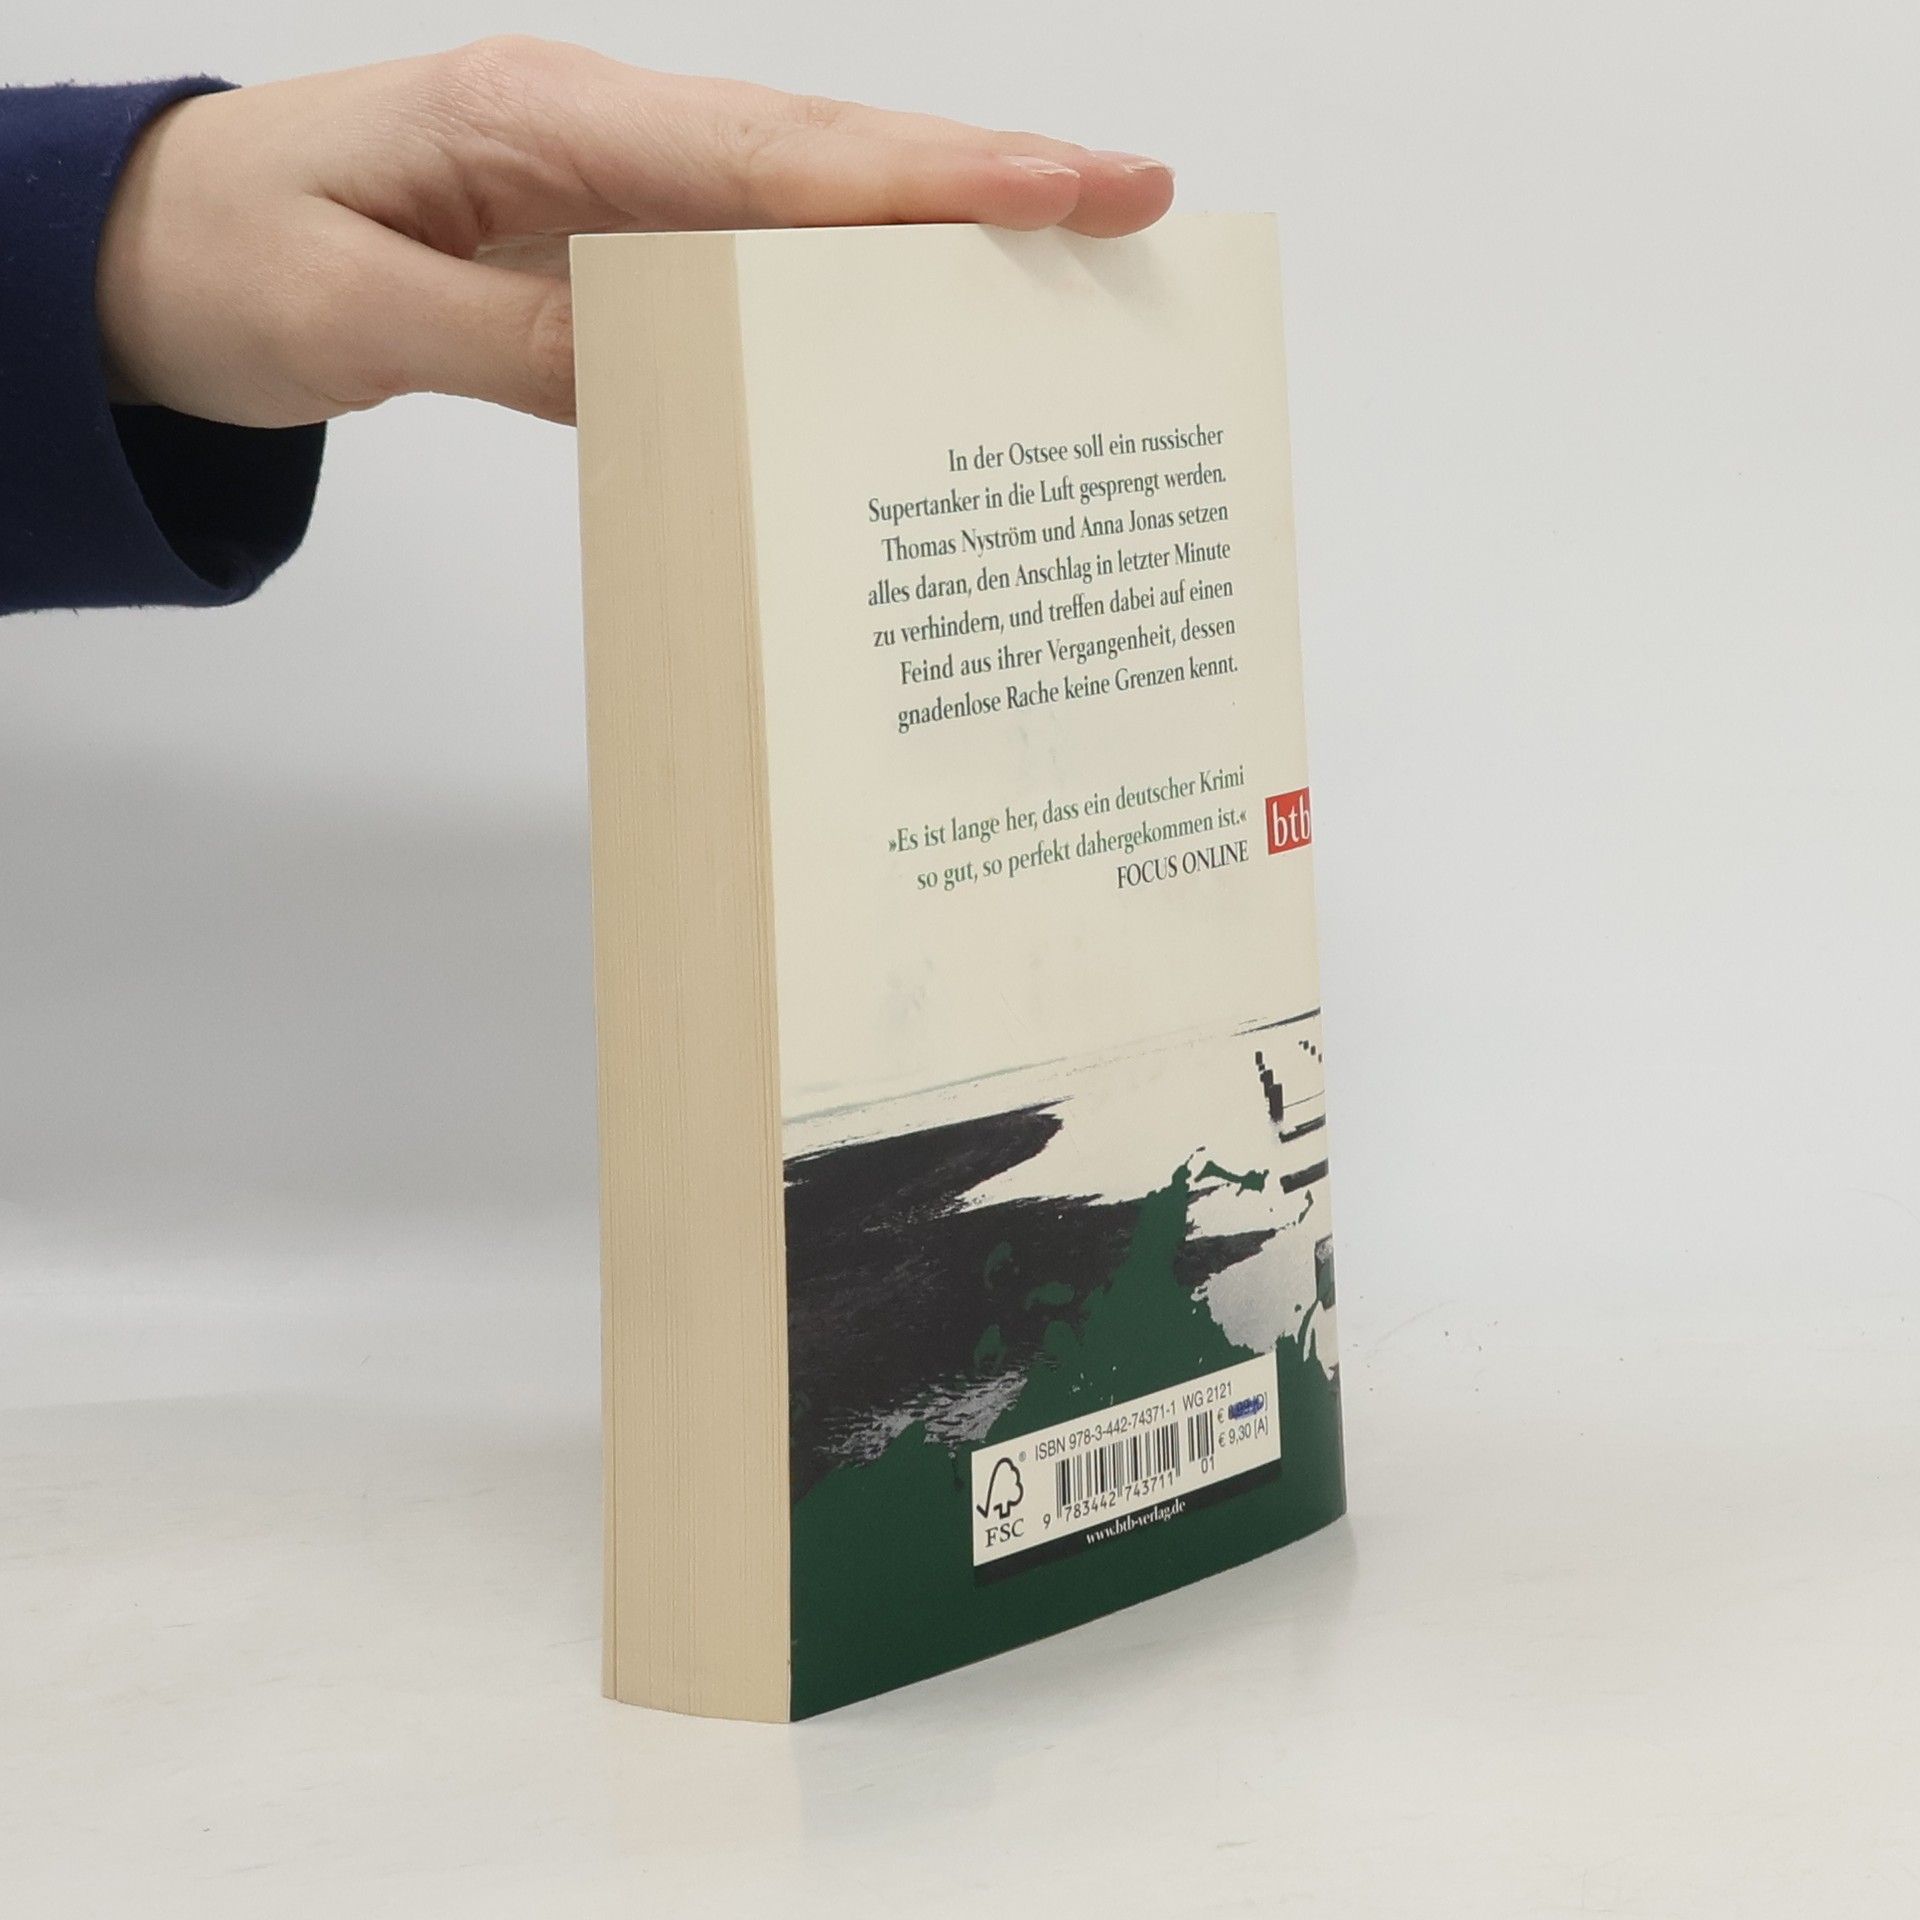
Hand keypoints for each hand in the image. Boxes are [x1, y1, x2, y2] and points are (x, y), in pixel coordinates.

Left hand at [96, 38, 1175, 428]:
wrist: (155, 250)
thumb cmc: (233, 257)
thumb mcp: (352, 312)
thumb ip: (518, 339)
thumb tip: (678, 376)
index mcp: (545, 126)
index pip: (774, 156)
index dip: (929, 177)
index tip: (1067, 184)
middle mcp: (603, 140)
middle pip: (828, 154)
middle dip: (987, 176)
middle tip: (1136, 196)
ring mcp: (615, 191)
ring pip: (808, 202)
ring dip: (941, 227)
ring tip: (1076, 257)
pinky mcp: (612, 249)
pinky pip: (755, 265)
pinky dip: (851, 287)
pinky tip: (921, 324)